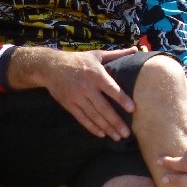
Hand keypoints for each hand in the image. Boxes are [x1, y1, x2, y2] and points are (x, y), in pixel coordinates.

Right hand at [13, 46, 138, 139]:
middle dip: (115, 121)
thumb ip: (117, 54)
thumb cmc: (78, 60)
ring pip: (93, 116)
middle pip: (103, 107)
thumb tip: (135, 49)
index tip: (132, 109)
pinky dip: (92, 127)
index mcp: (95, 74)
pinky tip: (102, 134)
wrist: (51, 67)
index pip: (111, 88)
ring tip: (117, 137)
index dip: (121, 99)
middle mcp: (86, 87)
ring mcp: (76, 97)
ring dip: (106, 127)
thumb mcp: (97, 55)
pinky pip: (82, 118)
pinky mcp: (69, 104)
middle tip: (126, 133)